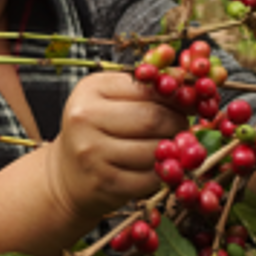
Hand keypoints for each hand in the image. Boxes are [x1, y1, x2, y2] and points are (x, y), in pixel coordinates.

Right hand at [46, 72, 187, 222]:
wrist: (67, 174)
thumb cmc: (97, 129)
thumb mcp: (112, 97)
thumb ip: (146, 84)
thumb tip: (182, 72)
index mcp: (91, 88)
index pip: (148, 88)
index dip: (176, 96)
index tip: (188, 102)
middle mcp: (86, 118)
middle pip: (153, 119)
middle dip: (178, 124)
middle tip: (184, 127)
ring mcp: (92, 153)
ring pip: (155, 150)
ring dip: (173, 151)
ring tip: (171, 147)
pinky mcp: (105, 183)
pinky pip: (150, 178)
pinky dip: (162, 174)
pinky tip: (159, 167)